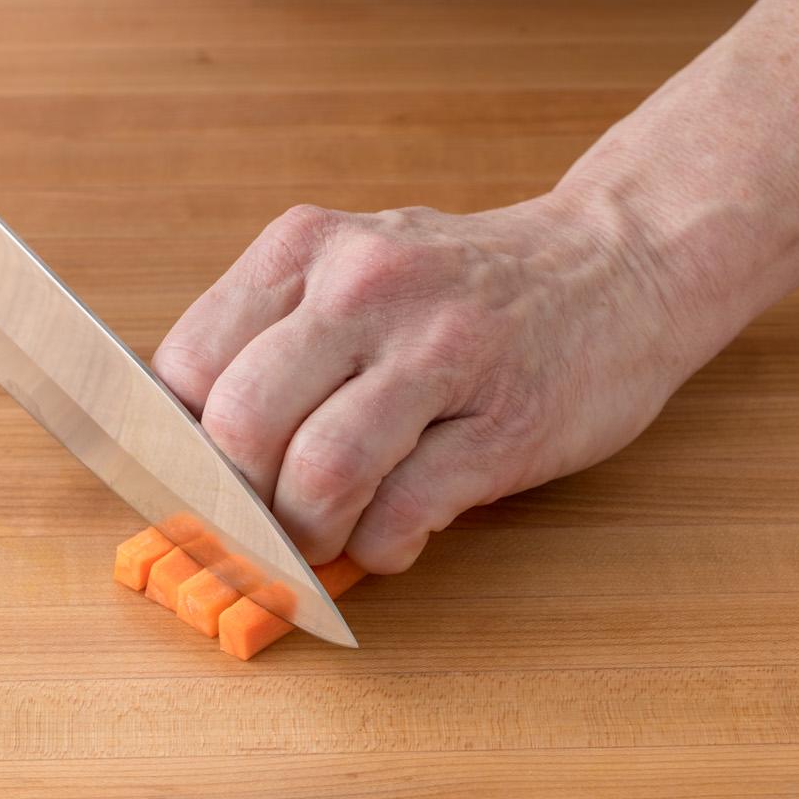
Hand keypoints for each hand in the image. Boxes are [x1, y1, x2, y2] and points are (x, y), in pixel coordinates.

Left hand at [152, 190, 721, 573]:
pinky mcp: (506, 422)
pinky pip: (404, 515)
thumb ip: (270, 346)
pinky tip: (396, 536)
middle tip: (260, 533)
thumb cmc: (469, 292)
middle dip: (237, 509)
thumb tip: (181, 468)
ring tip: (329, 542)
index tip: (191, 495)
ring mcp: (441, 351)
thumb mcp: (355, 275)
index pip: (185, 370)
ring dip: (308, 540)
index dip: (174, 455)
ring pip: (320, 476)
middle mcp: (365, 286)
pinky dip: (382, 550)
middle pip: (241, 429)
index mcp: (305, 249)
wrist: (624, 264)